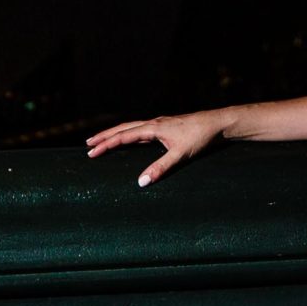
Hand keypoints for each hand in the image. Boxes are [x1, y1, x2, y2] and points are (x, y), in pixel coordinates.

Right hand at [85, 110, 226, 186]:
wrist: (218, 123)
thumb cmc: (200, 137)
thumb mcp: (180, 155)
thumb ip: (160, 168)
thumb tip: (141, 182)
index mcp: (154, 128)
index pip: (124, 136)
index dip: (106, 145)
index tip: (90, 152)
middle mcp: (154, 123)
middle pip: (123, 128)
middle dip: (105, 136)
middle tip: (88, 143)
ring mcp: (160, 124)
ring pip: (132, 127)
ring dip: (116, 133)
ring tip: (103, 140)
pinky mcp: (167, 126)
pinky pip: (141, 129)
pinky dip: (129, 133)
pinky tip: (130, 139)